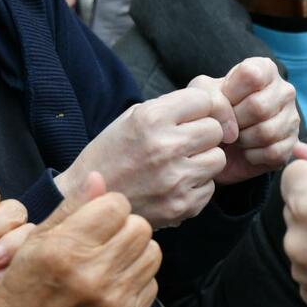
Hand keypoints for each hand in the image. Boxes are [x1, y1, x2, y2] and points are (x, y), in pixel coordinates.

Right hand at [0, 173, 160, 306]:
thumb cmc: (23, 289)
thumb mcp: (34, 241)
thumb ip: (71, 207)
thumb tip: (99, 178)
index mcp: (65, 250)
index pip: (118, 205)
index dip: (108, 208)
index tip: (96, 219)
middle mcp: (94, 276)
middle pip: (141, 227)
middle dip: (124, 227)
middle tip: (104, 240)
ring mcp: (115, 301)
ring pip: (152, 252)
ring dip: (135, 252)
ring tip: (110, 261)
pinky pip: (152, 282)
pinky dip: (136, 279)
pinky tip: (112, 285)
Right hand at [56, 89, 234, 228]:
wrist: (88, 200)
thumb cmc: (113, 154)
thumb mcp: (133, 117)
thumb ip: (172, 107)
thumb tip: (214, 104)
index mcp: (151, 118)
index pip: (204, 100)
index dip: (198, 109)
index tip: (187, 118)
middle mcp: (165, 147)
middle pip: (216, 130)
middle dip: (204, 135)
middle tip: (184, 143)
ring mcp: (175, 179)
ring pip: (218, 159)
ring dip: (204, 160)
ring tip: (180, 164)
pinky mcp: (182, 206)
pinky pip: (210, 188)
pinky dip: (197, 186)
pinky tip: (174, 186)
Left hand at [193, 58, 298, 184]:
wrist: (220, 143)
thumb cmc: (216, 111)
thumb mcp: (205, 94)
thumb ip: (212, 97)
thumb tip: (231, 125)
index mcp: (265, 69)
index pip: (251, 75)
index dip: (230, 92)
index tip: (224, 100)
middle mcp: (285, 90)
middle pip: (258, 107)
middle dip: (235, 121)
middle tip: (228, 124)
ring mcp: (292, 118)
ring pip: (266, 132)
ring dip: (243, 140)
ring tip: (236, 137)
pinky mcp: (292, 145)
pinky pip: (272, 152)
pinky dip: (252, 155)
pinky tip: (246, 150)